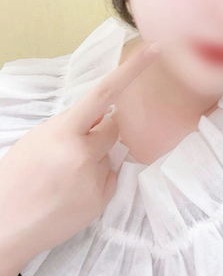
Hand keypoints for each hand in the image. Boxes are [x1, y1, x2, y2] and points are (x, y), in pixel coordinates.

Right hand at [0, 40, 159, 273]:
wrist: (6, 226)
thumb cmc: (17, 178)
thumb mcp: (39, 139)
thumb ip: (71, 125)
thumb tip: (100, 117)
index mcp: (64, 131)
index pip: (104, 92)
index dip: (132, 69)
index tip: (155, 50)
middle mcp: (84, 152)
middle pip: (113, 128)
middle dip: (101, 132)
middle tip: (73, 149)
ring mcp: (95, 177)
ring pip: (110, 154)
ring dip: (96, 158)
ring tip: (66, 176)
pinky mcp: (103, 199)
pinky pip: (111, 176)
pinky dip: (98, 179)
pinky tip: (74, 191)